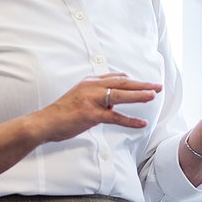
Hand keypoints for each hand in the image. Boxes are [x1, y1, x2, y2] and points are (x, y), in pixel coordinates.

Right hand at [34, 72, 160, 142]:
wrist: (44, 122)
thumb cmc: (61, 113)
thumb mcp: (80, 98)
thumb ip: (97, 98)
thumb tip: (112, 105)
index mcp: (89, 82)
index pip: (115, 77)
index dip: (132, 81)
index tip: (143, 83)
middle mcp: (91, 87)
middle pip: (122, 82)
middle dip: (142, 84)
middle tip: (158, 86)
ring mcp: (91, 100)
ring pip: (121, 95)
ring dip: (139, 95)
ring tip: (154, 96)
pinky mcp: (91, 114)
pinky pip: (115, 117)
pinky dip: (130, 120)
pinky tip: (142, 123)